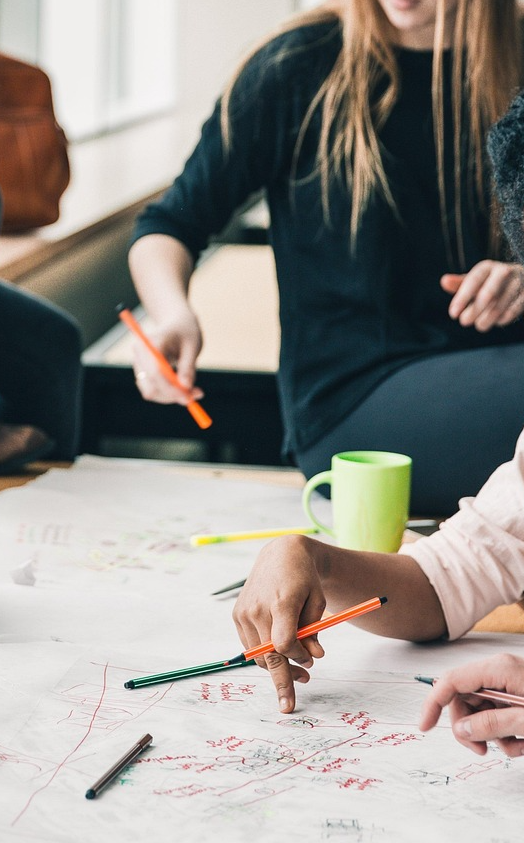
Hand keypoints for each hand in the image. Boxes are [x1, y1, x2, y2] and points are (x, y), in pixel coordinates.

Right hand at [132, 306, 203, 404]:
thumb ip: (188, 367)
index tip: (189, 397)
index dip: (171, 389)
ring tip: (193, 390)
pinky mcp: (143, 372)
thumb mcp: (191, 346)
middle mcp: (139, 355)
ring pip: (151, 392)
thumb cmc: (185, 330)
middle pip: (149, 387)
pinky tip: (183, 385)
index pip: (155, 373)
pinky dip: (169, 393)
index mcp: (150, 343)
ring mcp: (139, 365)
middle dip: (171, 396)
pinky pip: (154, 390)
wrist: (176, 322)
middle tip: (194, 396)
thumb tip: (186, 388)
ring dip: (171, 396)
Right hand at [232, 535, 326, 712]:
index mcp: (281, 602)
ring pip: (258, 655)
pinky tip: (280, 653)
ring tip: (299, 672)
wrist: (281, 555)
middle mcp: (258, 608)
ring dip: (276, 668)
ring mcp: (244, 612)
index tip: (311, 662)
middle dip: (281, 682)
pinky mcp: (237, 615)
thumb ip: (314, 631)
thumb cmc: (304, 578)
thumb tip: (314, 659)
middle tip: (290, 705)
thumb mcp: (317, 601)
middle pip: (268, 656)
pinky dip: (264, 655)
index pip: (284, 644)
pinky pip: (250, 646)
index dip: (298, 657)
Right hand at [419, 653, 523, 756]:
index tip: (425, 726)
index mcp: (499, 669)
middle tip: (481, 749)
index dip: (433, 703)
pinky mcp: (514, 692)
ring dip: (490, 734)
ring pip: (479, 709)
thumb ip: (492, 724)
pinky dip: (504, 733)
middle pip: (463, 697)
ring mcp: (507, 681)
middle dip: (468, 727)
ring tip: (515, 746)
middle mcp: (499, 670)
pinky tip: (522, 742)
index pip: (452, 681)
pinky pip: (495, 713)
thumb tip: (461, 730)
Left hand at [441, 260, 523, 330]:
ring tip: (479, 325)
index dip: (462, 298)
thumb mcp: (475, 281)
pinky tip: (496, 321)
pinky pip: (512, 311)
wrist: (522, 279)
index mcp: (487, 267)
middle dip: (474, 310)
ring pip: (500, 305)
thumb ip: (459, 283)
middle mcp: (504, 272)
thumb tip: (444, 281)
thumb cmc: (491, 282)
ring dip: (487, 318)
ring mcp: (517, 283)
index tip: (453, 314)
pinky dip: (502, 319)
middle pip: (488, 294)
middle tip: (464, 322)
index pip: (473, 281)